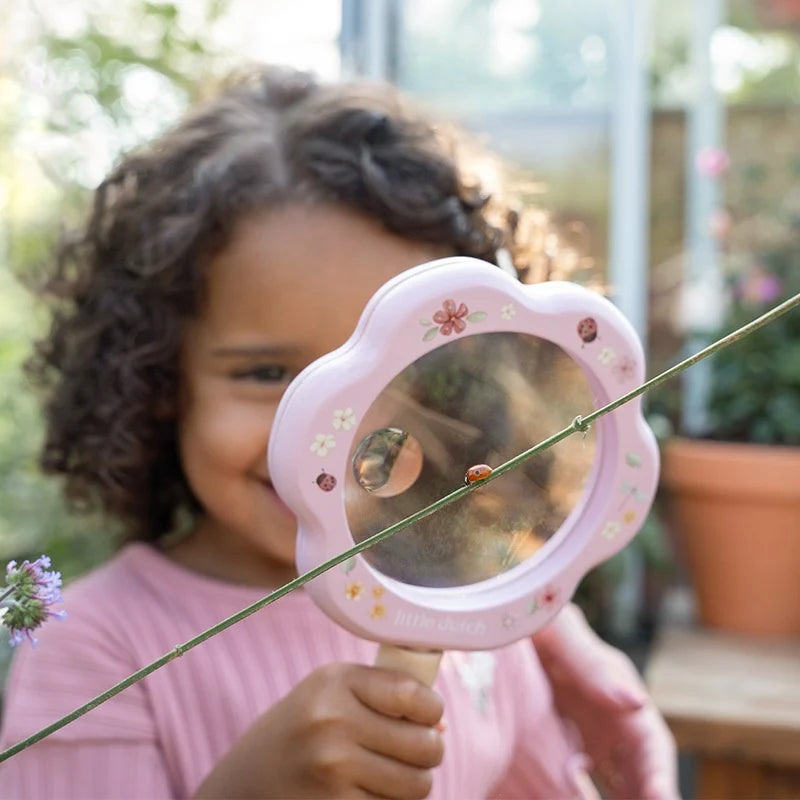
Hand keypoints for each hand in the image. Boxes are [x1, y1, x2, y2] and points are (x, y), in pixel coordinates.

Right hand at [194, 662, 444, 798]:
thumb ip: (381, 697)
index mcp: (334, 682)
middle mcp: (332, 722)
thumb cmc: (298, 733)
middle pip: (424, 745)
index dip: (431, 709)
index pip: (412, 694)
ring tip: (386, 775)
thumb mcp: (328, 695)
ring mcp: (332, 769)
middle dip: (427, 752)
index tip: (427, 716)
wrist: (241, 787)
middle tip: (409, 752)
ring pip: (417, 785)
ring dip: (412, 784)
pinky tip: (364, 794)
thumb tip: (439, 724)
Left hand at [533, 605, 679, 799]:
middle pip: (640, 772)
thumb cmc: (530, 613)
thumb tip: (636, 702)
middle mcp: (606, 714)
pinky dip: (580, 798)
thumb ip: (590, 663)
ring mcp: (583, 730)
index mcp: (614, 687)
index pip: (651, 742)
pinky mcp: (556, 740)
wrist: (495, 614)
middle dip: (648, 798)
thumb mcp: (556, 629)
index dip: (660, 777)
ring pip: (615, 782)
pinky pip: (578, 781)